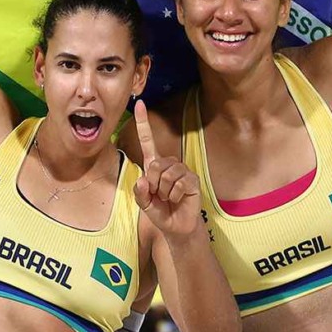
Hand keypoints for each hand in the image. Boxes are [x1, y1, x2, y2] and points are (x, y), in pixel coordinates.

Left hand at [131, 100, 201, 238]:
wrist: (177, 228)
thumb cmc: (160, 212)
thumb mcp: (144, 205)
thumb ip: (139, 193)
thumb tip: (143, 179)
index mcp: (154, 165)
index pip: (147, 141)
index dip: (143, 123)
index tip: (139, 103)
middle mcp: (168, 164)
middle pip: (155, 164)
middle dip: (152, 184)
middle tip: (157, 195)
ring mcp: (182, 171)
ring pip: (166, 174)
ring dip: (163, 191)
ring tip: (168, 198)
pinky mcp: (192, 180)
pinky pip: (178, 183)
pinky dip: (174, 195)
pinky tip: (177, 199)